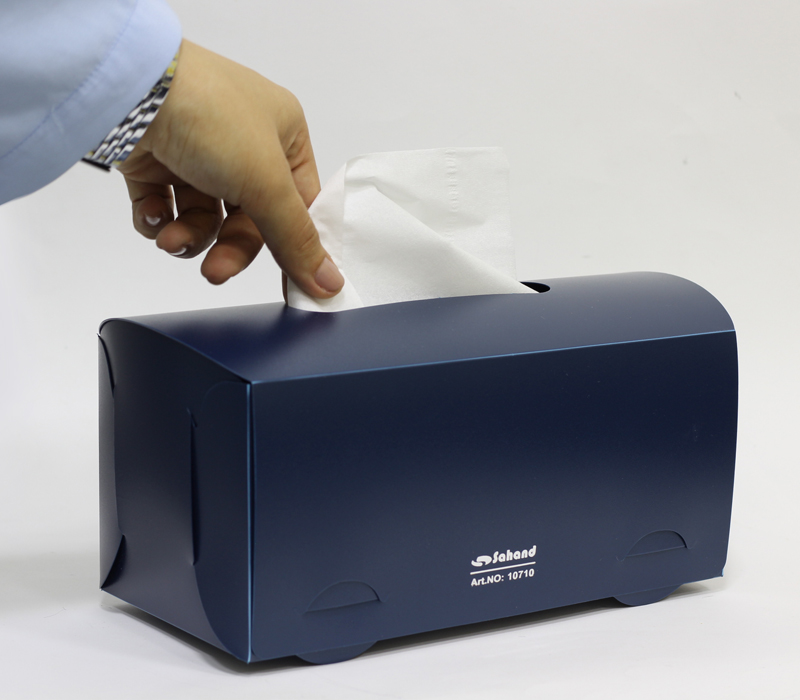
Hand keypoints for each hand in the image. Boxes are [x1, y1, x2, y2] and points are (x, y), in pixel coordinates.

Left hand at [117, 39, 343, 297]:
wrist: (128, 88)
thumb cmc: (209, 114)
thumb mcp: (266, 182)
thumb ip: (296, 238)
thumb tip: (329, 282)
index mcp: (283, 134)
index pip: (299, 204)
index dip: (294, 246)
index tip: (289, 285)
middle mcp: (243, 142)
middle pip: (249, 219)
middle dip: (229, 248)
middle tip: (215, 271)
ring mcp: (197, 151)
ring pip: (205, 219)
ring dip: (190, 237)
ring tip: (172, 239)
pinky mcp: (156, 160)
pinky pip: (166, 209)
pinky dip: (159, 220)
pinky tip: (153, 214)